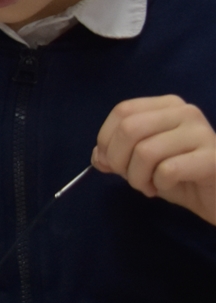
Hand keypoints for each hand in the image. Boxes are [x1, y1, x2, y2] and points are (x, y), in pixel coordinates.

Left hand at [94, 95, 215, 223]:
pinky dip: (159, 184)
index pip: (123, 111)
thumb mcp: (140, 163)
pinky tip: (167, 186)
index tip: (109, 162)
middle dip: (119, 160)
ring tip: (149, 186)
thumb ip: (116, 154)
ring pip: (146, 151)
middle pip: (130, 128)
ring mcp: (201, 132)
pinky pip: (168, 170)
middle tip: (130, 178)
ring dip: (138, 178)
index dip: (106, 139)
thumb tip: (99, 157)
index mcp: (167, 105)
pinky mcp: (213, 158)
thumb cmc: (178, 176)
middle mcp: (186, 112)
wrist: (215, 197)